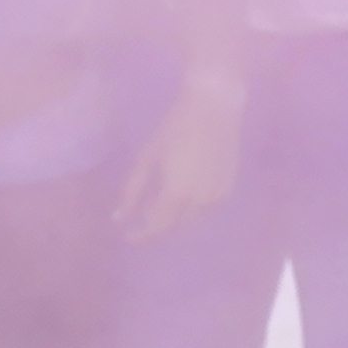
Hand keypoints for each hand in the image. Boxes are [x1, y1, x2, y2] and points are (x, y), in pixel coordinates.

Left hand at [118, 72, 243, 242]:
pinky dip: (192, 212)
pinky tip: (183, 201)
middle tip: (142, 224)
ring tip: (160, 212)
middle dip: (157, 229)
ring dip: (175, 221)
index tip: (129, 237)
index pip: (157, 227)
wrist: (214, 109)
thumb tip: (119, 217)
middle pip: (175, 228)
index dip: (142, 236)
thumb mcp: (148, 157)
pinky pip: (207, 211)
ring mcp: (217, 197)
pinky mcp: (228, 190)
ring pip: (192, 222)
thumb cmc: (175, 129)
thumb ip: (133, 190)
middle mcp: (199, 202)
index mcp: (176, 193)